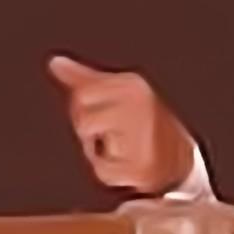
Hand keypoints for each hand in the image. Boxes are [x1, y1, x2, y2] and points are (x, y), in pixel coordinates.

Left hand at [45, 56, 197, 194]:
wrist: (178, 157)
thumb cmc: (142, 122)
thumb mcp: (116, 93)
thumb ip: (83, 78)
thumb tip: (55, 61)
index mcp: (131, 85)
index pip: (82, 94)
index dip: (83, 109)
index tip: (101, 114)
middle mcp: (140, 106)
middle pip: (84, 121)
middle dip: (90, 132)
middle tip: (111, 135)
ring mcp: (144, 136)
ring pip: (90, 146)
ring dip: (97, 152)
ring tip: (118, 148)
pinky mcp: (143, 166)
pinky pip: (103, 171)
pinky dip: (109, 173)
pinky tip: (126, 165)